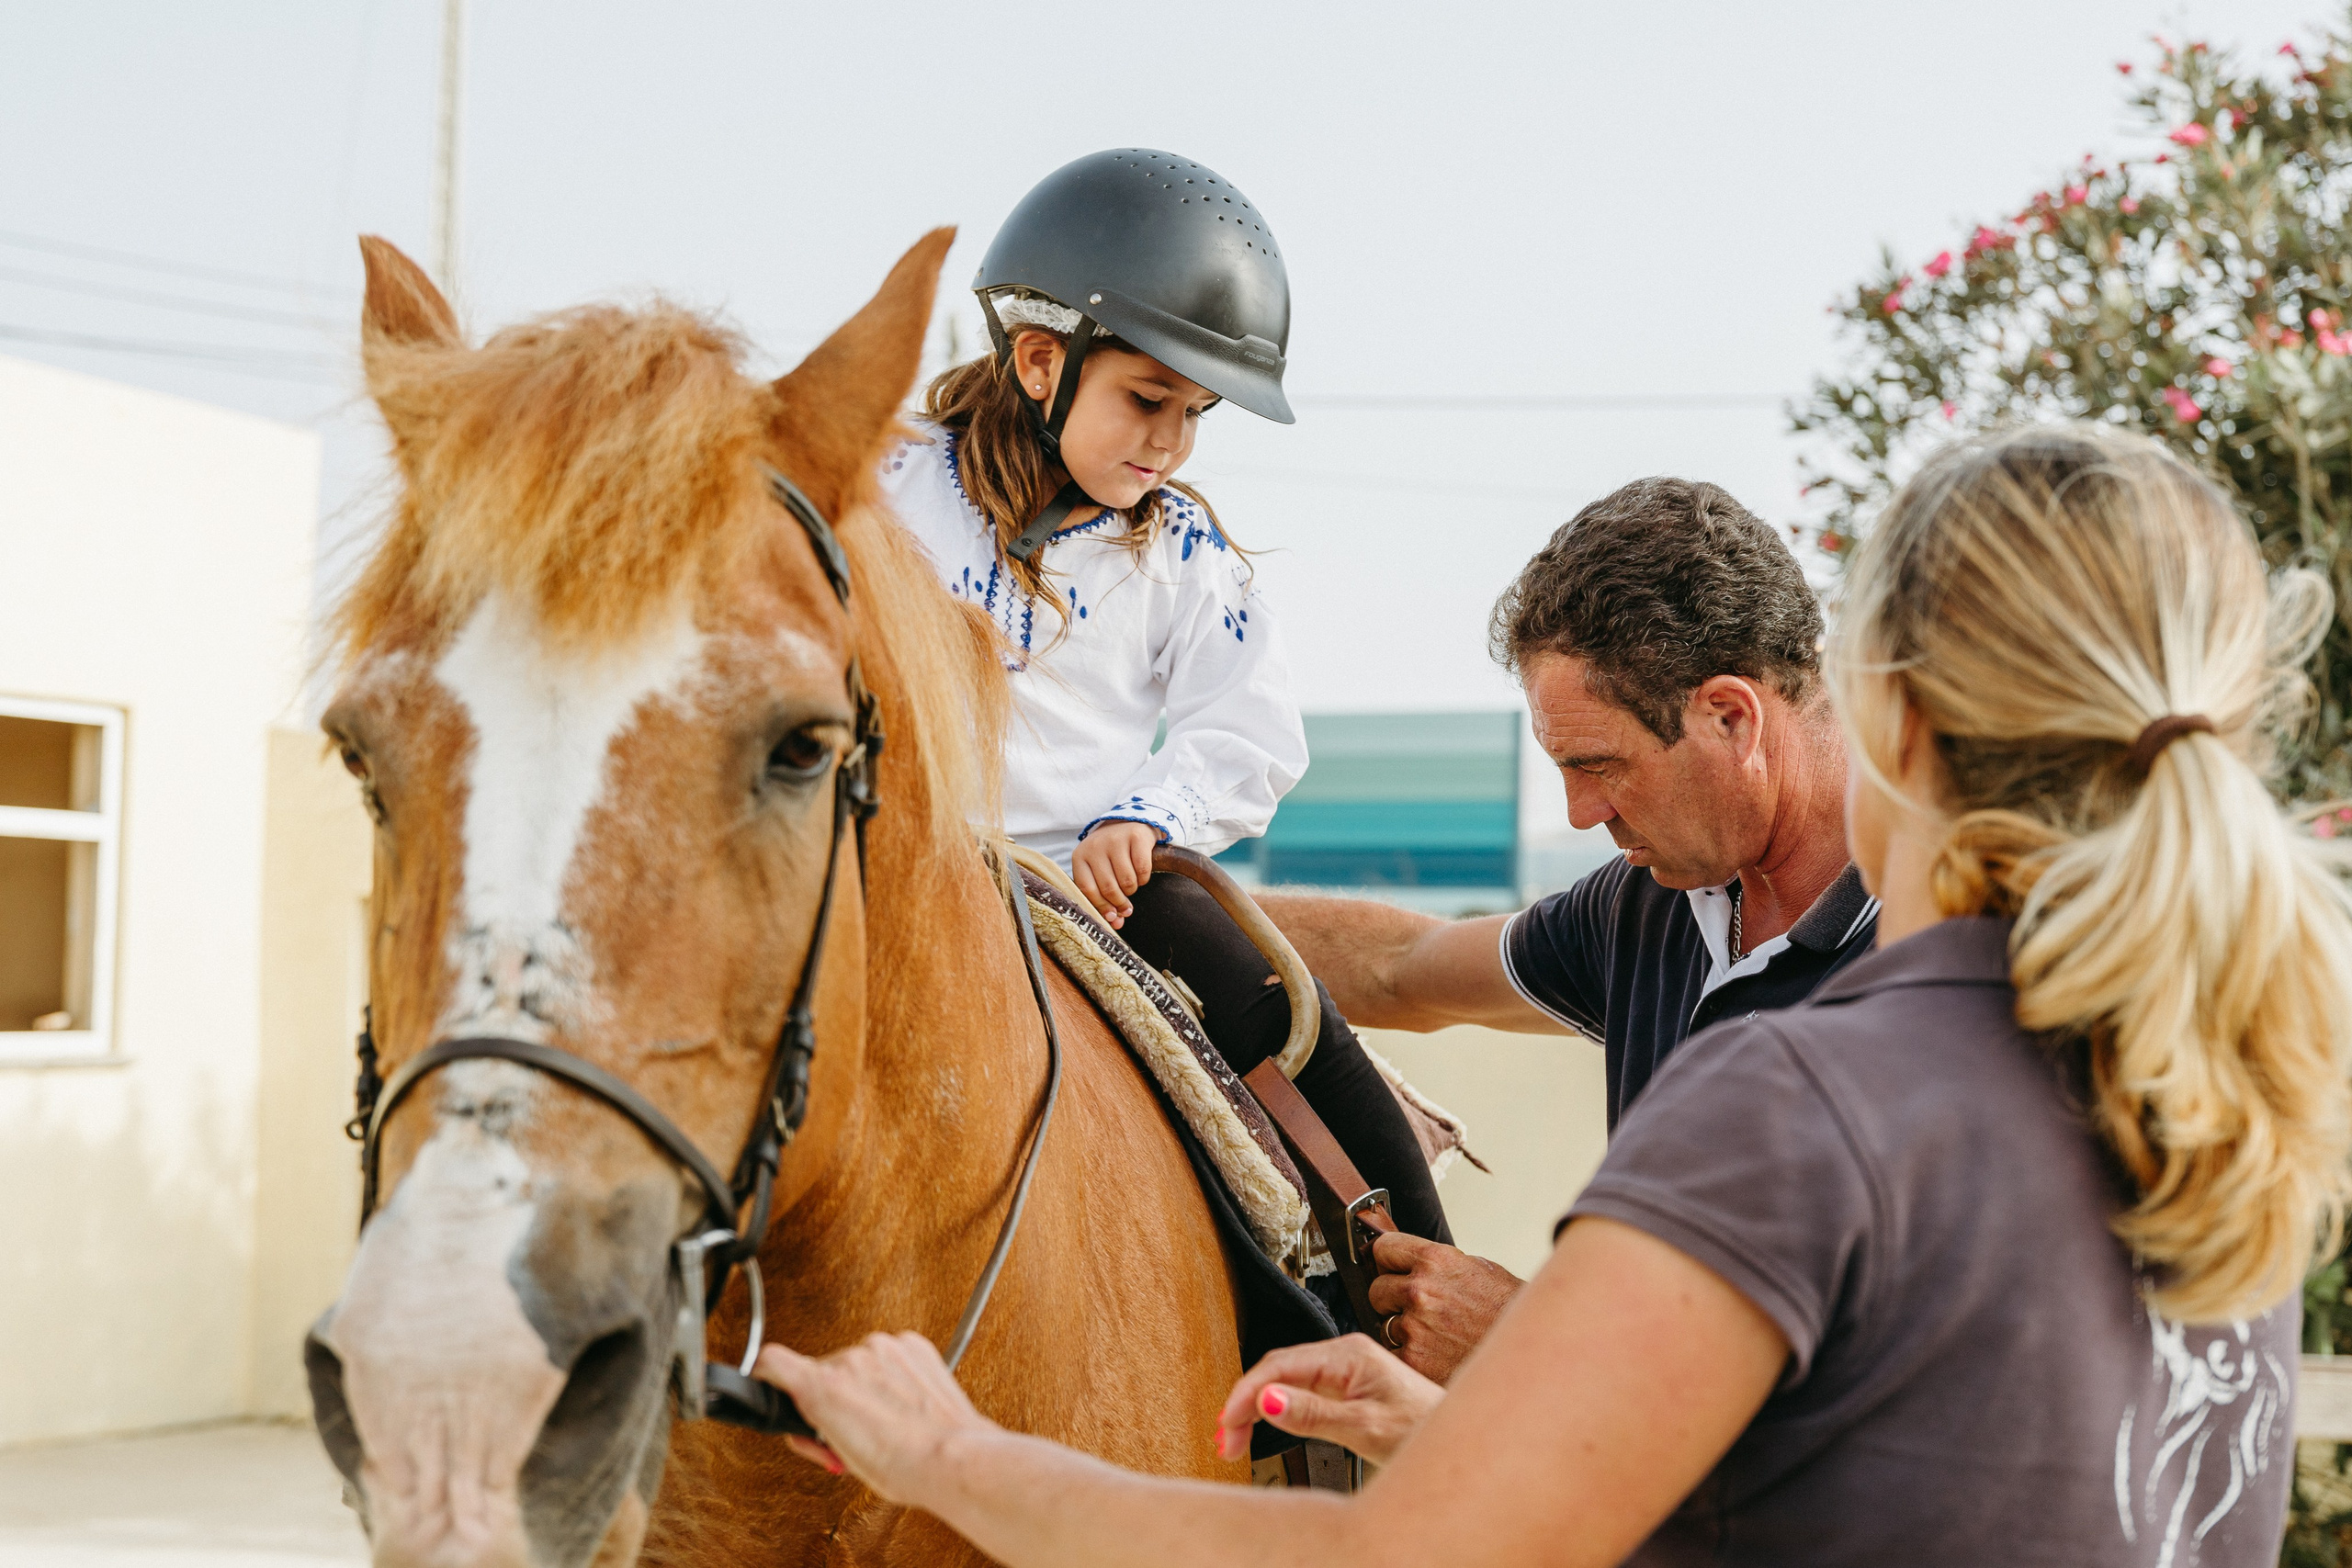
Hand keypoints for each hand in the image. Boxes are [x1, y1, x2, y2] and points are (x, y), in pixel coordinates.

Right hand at [753, 1332, 995, 1507]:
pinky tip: (902, 1403)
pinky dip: (891, 1375)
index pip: (771, 1361)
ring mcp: (883, 1347)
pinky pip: (888, 1356)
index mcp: (823, 1388)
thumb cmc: (902, 1467)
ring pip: (858, 1364)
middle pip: (822, 1372)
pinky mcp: (911, 1344)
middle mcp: (850, 1358)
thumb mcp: (839, 1456)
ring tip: (884, 1421)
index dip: (766, 1374)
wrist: (952, 1457)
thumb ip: (815, 1424)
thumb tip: (809, 1415)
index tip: (769, 1382)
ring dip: (863, 1386)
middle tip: (846, 1431)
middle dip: (829, 1398)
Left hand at [1070, 821, 1158, 928]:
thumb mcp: (1099, 871)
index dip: (1102, 907)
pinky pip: (1143, 870)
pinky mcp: (1136, 837)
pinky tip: (1140, 874)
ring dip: (1132, 890)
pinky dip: (1144, 878)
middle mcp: (1095, 846)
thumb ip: (1104, 897)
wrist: (1126, 823)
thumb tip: (1117, 923)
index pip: (1088, 890)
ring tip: (1131, 885)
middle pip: (1109, 888)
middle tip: (1126, 907)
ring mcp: (1115, 840)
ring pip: (1127, 881)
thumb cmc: (1109, 855)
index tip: (1113, 917)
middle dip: (1120, 903)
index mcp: (1080, 857)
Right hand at [1214, 1333, 1443, 1466]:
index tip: (1228, 1422)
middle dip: (1245, 1404)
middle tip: (1226, 1440)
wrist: (1453, 1436)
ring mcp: (1342, 1371)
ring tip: (1234, 1441)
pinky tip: (1262, 1427)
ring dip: (1257, 1410)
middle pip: (1277, 1372)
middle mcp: (1342, 1356)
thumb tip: (1267, 1400)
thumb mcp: (1364, 1426)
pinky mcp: (1344, 1388)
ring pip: (1284, 1382)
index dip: (1247, 1392)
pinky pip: (1299, 1393)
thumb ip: (1313, 1414)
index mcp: (1347, 1354)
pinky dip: (1276, 1412)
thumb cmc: (1422, 1427)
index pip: (1280, 1365)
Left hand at [1366, 1233, 1524, 1383]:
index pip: (1383, 1248)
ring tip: (1434, 1336)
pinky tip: (1434, 1356)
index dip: (1386, 1260)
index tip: (1389, 1268)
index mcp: (1435, 1261)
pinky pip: (1393, 1354)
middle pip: (1377, 1289)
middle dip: (1392, 1300)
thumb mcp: (1479, 1270)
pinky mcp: (1413, 1359)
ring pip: (1384, 1324)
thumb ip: (1439, 1265)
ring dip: (1402, 1331)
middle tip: (1417, 1310)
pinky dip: (1408, 1357)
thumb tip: (1411, 1264)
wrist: (1527, 1353)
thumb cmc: (1507, 1312)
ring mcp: (1414, 1326)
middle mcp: (1420, 1290)